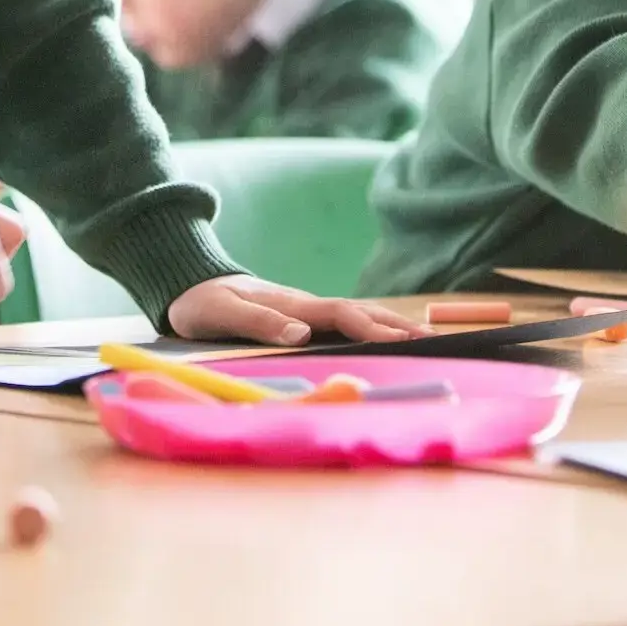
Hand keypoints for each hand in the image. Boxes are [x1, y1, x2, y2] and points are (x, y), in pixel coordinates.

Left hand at [166, 275, 424, 346]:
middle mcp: (305, 305)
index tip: (402, 341)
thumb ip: (260, 323)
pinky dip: (372, 328)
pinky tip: (386, 336)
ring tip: (425, 338)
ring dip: (390, 325)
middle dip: (396, 326)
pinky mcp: (302, 317)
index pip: (341, 315)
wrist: (191, 283)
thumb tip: (302, 335)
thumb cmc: (203, 304)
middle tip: (435, 341)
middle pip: (360, 312)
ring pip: (356, 315)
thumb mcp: (222, 314)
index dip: (372, 329)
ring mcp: (306, 310)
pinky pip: (344, 323)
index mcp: (292, 305)